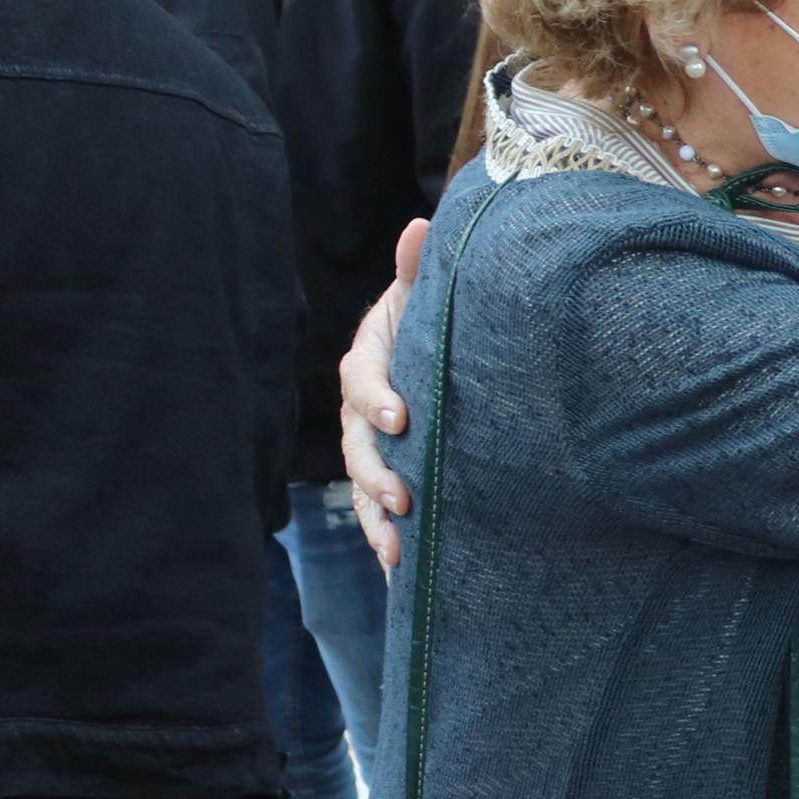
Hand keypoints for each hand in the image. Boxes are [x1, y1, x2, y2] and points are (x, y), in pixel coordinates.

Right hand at [340, 219, 426, 571]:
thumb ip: (419, 268)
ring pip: (365, 484)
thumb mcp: (425, 290)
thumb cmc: (432, 313)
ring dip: (378, 520)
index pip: (361, 380)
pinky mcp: (390, 470)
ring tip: (397, 550)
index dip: (376, 398)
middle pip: (358, 444)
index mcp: (368, 360)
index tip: (400, 418)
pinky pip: (383, 510)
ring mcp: (372, 443)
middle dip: (377, 474)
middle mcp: (362, 407)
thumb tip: (419, 224)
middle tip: (403, 499)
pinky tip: (403, 575)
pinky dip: (389, 540)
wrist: (440, 340)